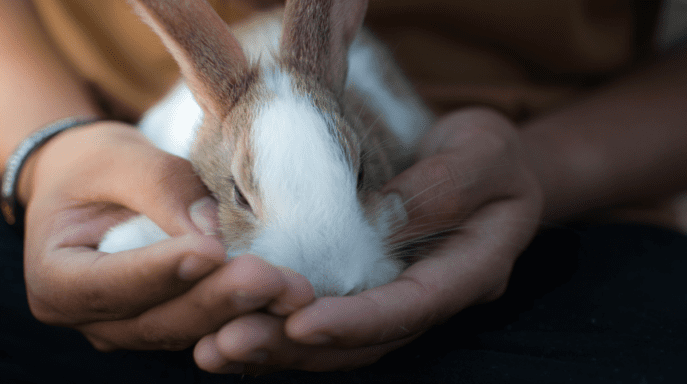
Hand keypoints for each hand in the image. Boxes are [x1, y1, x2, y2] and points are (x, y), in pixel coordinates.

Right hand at [21, 121, 313, 350]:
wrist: (88, 184)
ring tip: (292, 290)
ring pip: (188, 331)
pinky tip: (286, 299)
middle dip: (218, 299)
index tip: (211, 252)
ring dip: (243, 313)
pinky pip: (207, 327)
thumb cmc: (93, 165)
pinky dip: (246, 315)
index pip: (110, 283)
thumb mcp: (115, 158)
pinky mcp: (166, 323)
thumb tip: (213, 229)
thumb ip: (159, 187)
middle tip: (272, 278)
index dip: (161, 271)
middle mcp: (89, 318)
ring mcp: (129, 328)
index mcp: (55, 279)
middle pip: (157, 319)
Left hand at [193, 107, 543, 372]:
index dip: (356, 322)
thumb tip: (376, 218)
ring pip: (333, 338)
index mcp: (466, 274)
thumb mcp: (484, 155)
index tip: (300, 324)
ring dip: (274, 345)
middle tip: (227, 344)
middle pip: (360, 340)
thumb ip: (443, 188)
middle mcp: (423, 298)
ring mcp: (390, 294)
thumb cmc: (492, 156)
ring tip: (212, 348)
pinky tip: (224, 323)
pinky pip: (319, 311)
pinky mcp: (361, 283)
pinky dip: (274, 322)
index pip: (409, 308)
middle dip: (294, 346)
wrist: (484, 164)